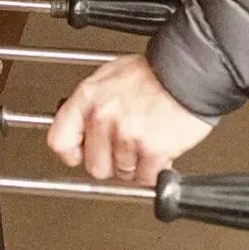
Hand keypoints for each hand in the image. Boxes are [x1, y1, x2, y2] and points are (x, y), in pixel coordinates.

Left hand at [47, 54, 212, 185]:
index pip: (59, 141)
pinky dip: (154, 171)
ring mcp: (127, 134)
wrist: (189, 71)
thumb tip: (80, 125)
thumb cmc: (154, 72)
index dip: (72, 154)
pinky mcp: (152, 150)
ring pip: (122, 173)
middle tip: (124, 151)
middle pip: (94, 166)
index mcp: (88, 97)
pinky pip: (146, 178)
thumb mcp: (109, 76)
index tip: (81, 155)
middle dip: (111, 163)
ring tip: (145, 144)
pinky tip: (158, 152)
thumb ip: (91, 103)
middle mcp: (103, 116)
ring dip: (136, 165)